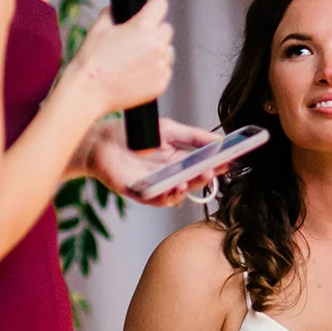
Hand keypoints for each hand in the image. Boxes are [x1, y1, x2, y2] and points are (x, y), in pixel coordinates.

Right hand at [61, 0, 174, 117]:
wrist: (89, 91)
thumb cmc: (91, 62)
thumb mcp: (98, 28)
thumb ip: (111, 14)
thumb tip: (116, 10)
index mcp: (142, 27)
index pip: (161, 5)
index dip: (152, 9)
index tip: (149, 14)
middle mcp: (156, 45)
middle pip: (166, 29)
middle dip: (154, 32)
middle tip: (137, 41)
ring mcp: (160, 66)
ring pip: (168, 51)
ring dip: (157, 52)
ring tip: (136, 60)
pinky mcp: (161, 84)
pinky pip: (165, 71)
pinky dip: (155, 71)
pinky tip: (137, 74)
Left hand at [82, 117, 222, 204]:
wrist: (99, 139)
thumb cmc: (131, 134)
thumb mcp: (168, 130)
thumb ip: (193, 136)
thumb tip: (220, 139)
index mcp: (178, 161)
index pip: (202, 165)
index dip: (217, 163)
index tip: (232, 159)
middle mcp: (169, 176)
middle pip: (192, 180)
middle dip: (205, 176)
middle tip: (216, 169)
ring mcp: (154, 186)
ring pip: (176, 193)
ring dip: (187, 188)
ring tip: (193, 178)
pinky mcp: (138, 192)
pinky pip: (155, 200)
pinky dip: (166, 196)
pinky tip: (173, 188)